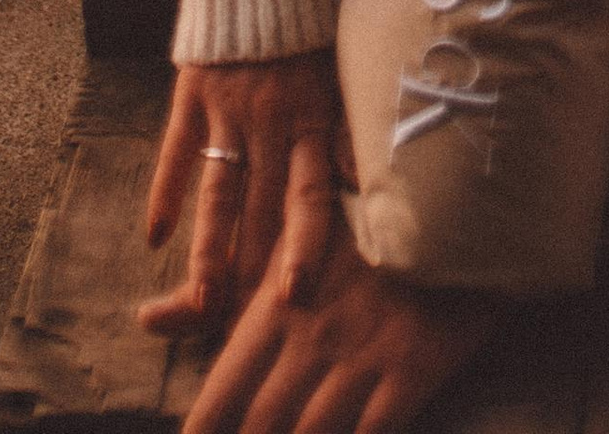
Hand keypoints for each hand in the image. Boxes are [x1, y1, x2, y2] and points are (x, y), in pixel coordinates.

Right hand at [145, 51, 347, 320]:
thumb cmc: (312, 26)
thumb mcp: (340, 73)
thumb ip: (345, 133)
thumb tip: (364, 186)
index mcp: (311, 117)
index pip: (308, 195)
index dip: (303, 246)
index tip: (294, 294)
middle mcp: (270, 119)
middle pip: (259, 207)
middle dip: (250, 265)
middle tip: (240, 320)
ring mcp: (228, 106)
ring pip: (217, 190)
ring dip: (208, 248)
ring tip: (200, 300)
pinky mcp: (193, 90)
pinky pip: (175, 149)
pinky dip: (164, 191)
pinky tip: (155, 237)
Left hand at [169, 209, 500, 433]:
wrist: (462, 197)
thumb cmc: (373, 213)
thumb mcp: (301, 239)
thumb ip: (233, 281)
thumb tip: (146, 318)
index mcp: (279, 300)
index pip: (224, 391)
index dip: (203, 430)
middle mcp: (314, 336)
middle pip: (261, 424)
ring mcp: (365, 356)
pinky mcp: (414, 369)